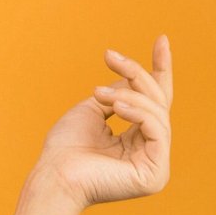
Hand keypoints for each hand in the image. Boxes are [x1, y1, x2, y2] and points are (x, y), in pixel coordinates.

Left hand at [36, 34, 173, 210]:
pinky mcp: (154, 174)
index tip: (162, 39)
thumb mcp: (93, 109)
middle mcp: (150, 152)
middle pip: (157, 102)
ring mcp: (156, 165)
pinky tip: (117, 106)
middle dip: (136, 74)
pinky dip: (138, 112)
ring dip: (128, 94)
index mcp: (137, 141)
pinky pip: (158, 131)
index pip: (155, 102)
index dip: (159, 70)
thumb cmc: (65, 147)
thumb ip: (119, 94)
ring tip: (98, 92)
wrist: (53, 175)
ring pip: (157, 113)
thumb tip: (135, 78)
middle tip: (110, 56)